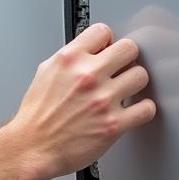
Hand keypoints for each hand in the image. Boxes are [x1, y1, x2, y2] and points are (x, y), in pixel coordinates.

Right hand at [12, 22, 155, 179]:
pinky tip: (132, 110)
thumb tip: (89, 49)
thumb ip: (69, 58)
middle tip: (122, 68)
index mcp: (69, 60)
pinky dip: (142, 109)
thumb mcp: (45, 73)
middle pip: (129, 49)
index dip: (107, 41)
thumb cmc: (36, 116)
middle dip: (126, 58)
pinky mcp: (114, 124)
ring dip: (135, 83)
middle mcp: (87, 76)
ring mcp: (103, 100)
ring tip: (125, 90)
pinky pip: (146, 108)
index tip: (108, 50)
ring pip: (141, 76)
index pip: (103, 31)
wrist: (32, 148)